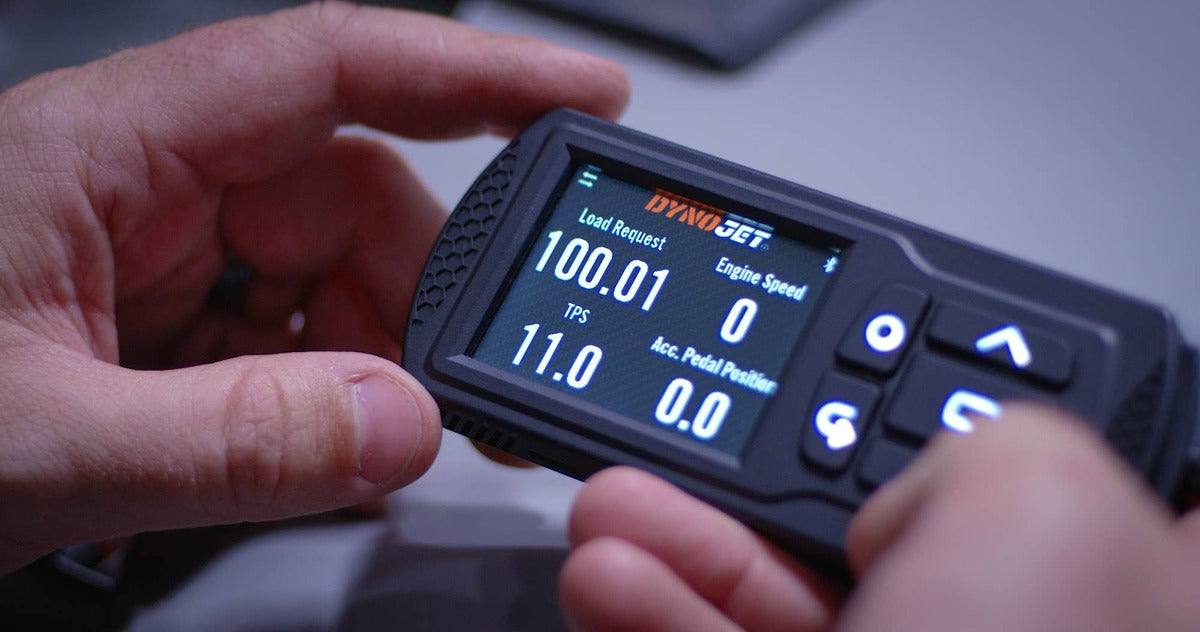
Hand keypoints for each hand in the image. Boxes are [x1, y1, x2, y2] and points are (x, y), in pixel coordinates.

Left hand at [0, 1, 628, 572]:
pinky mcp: (150, 319)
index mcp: (109, 149)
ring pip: (323, 276)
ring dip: (358, 362)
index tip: (586, 97)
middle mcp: (143, 183)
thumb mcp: (38, 447)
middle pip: (348, 195)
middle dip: (410, 300)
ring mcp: (151, 253)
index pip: (333, 67)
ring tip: (338, 448)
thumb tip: (400, 425)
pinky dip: (312, 391)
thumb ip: (231, 442)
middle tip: (437, 401)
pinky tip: (291, 447)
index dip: (477, 74)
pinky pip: (278, 332)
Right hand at [561, 405, 1199, 630]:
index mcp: (1130, 595)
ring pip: (793, 613)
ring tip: (612, 517)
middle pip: (887, 542)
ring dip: (687, 557)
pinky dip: (664, 620)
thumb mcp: (1040, 502)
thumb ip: (990, 443)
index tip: (861, 415)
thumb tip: (916, 504)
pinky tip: (615, 581)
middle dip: (766, 496)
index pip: (1046, 490)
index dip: (951, 437)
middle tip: (686, 463)